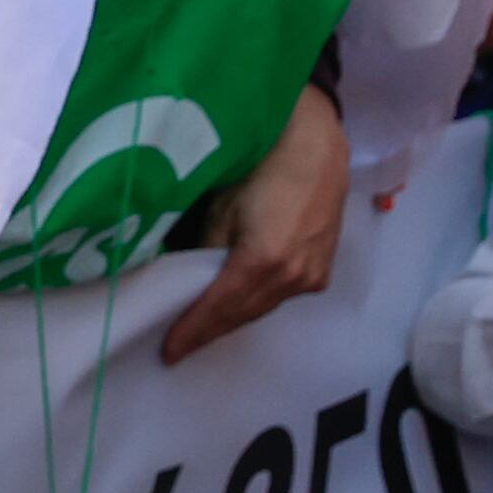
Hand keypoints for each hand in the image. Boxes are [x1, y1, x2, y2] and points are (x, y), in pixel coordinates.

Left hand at [163, 81, 347, 361]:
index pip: (219, 308)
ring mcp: (315, 273)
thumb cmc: (259, 162)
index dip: (193, 331)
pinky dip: (254, 300)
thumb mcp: (219, 206)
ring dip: (233, 316)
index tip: (168, 353)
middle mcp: (295, 277)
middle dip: (211, 329)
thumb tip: (181, 275)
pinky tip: (233, 303)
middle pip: (243, 313)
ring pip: (263, 305)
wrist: (315, 140)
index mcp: (265, 262)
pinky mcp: (324, 266)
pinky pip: (281, 293)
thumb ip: (203, 247)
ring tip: (200, 328)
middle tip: (178, 344)